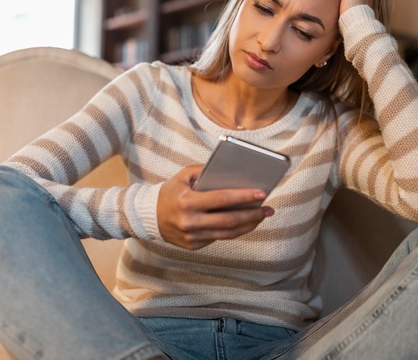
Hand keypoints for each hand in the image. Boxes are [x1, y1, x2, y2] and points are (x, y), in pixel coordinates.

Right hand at [156, 165, 273, 249]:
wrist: (149, 217)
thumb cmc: (170, 192)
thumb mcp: (183, 175)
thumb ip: (205, 171)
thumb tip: (232, 173)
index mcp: (187, 201)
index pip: (222, 199)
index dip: (244, 197)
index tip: (262, 193)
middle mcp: (190, 221)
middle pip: (229, 220)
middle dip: (252, 214)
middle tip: (268, 209)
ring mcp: (192, 236)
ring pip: (228, 233)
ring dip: (248, 225)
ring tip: (262, 216)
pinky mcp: (194, 245)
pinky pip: (220, 238)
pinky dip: (235, 230)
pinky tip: (246, 223)